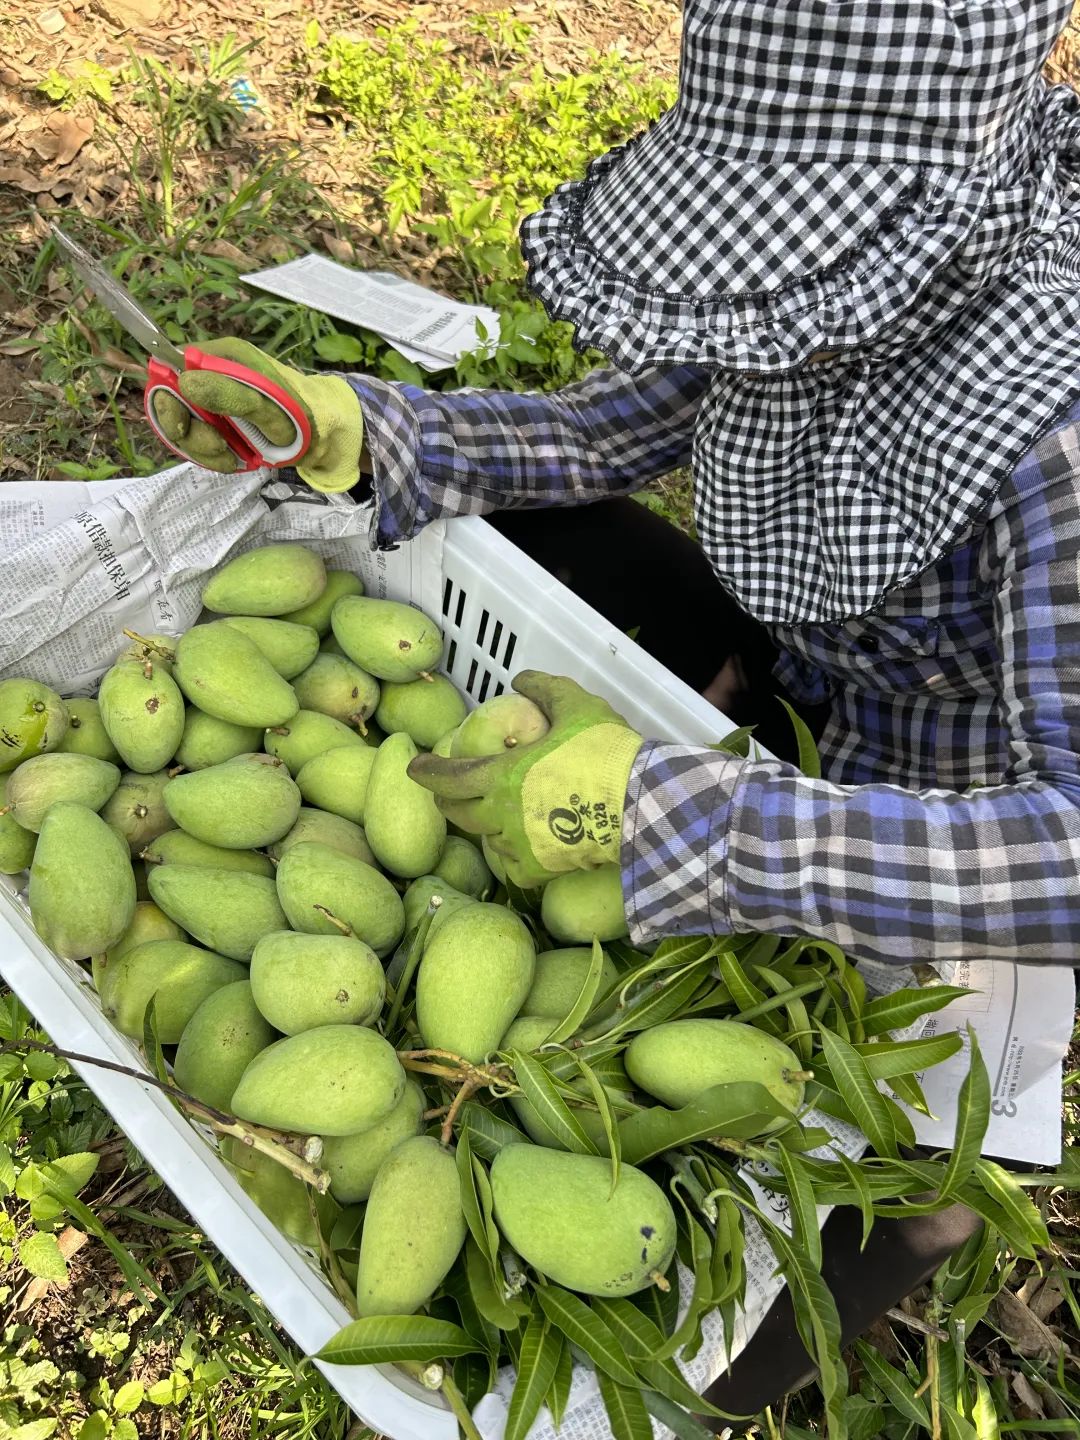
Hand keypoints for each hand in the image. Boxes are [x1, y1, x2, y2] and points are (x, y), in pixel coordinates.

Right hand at [151, 337, 364, 492]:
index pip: (171, 368)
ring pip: (183, 426)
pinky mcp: (217, 424)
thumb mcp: (270, 405)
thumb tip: (186, 381)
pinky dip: (211, 456)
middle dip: (189, 431)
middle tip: (217, 447)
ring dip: (202, 448)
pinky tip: (233, 459)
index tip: (183, 425)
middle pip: (171, 401)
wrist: (325, 435)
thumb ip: (230, 394)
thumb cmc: (304, 413)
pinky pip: (198, 442)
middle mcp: (211, 374)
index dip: (168, 398)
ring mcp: (212, 400)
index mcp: (222, 356)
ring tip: (231, 457)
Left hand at [408, 672, 642, 888]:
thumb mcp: (575, 706)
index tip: (417, 767)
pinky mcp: (540, 870)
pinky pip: (512, 866)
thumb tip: (520, 679)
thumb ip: (543, 690)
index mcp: (501, 775)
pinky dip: (512, 855)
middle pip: (458, 812)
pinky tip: (522, 845)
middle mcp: (501, 815)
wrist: (639, 802)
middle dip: (449, 800)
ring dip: (487, 825)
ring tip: (498, 815)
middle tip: (452, 792)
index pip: (448, 778)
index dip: (428, 771)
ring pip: (487, 838)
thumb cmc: (603, 751)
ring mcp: (519, 846)